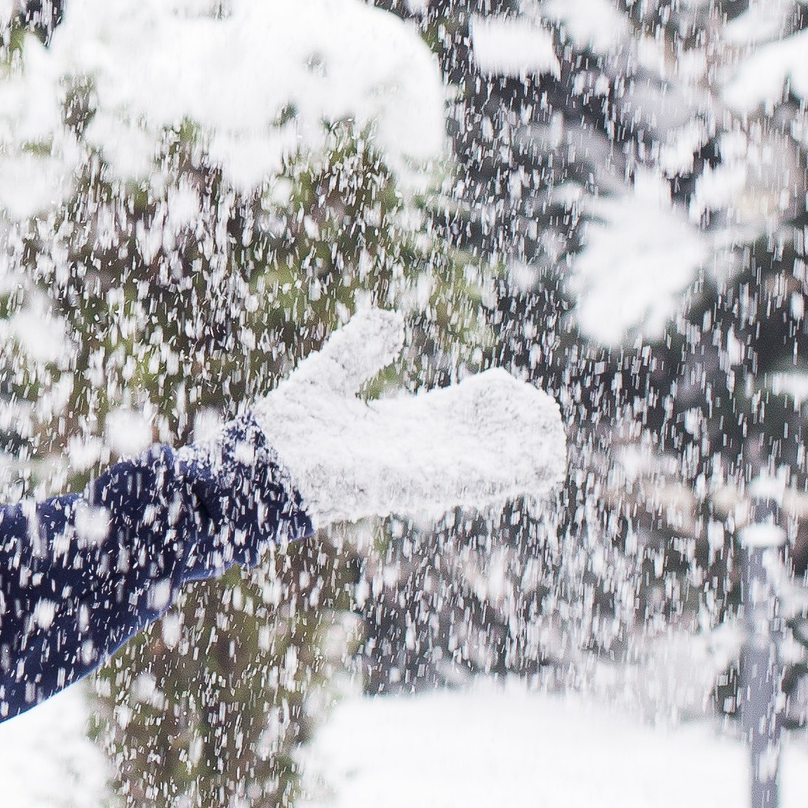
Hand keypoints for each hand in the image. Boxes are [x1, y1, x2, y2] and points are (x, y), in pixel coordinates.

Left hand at [250, 309, 565, 526]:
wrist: (256, 467)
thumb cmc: (284, 434)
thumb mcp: (328, 376)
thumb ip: (357, 350)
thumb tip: (392, 321)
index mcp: (402, 430)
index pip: (462, 416)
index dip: (492, 402)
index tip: (509, 385)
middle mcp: (418, 455)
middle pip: (487, 440)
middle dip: (520, 426)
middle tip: (545, 411)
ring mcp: (422, 473)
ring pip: (495, 466)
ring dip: (527, 447)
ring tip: (551, 425)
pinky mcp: (419, 486)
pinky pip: (480, 481)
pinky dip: (514, 467)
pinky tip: (541, 453)